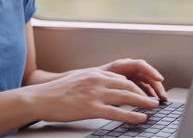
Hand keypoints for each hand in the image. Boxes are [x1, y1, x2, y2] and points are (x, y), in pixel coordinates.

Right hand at [25, 69, 157, 123]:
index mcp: (94, 74)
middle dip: (143, 93)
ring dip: (143, 103)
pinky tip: (140, 118)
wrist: (40, 98)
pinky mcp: (91, 108)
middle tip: (153, 99)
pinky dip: (132, 116)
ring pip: (126, 97)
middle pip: (127, 86)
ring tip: (152, 107)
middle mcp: (96, 80)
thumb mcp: (77, 82)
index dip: (134, 86)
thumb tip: (106, 89)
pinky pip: (117, 112)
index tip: (142, 92)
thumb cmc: (56, 93)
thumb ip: (93, 83)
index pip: (120, 78)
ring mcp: (94, 94)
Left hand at [98, 58, 167, 100]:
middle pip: (147, 75)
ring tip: (159, 101)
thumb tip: (127, 90)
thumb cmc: (94, 78)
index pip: (140, 64)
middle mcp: (128, 69)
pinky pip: (142, 88)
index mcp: (122, 64)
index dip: (151, 71)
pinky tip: (150, 101)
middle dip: (156, 86)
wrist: (87, 82)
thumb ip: (117, 83)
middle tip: (162, 97)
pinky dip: (147, 94)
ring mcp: (130, 76)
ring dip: (154, 91)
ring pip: (147, 82)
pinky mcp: (130, 84)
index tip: (159, 79)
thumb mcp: (104, 79)